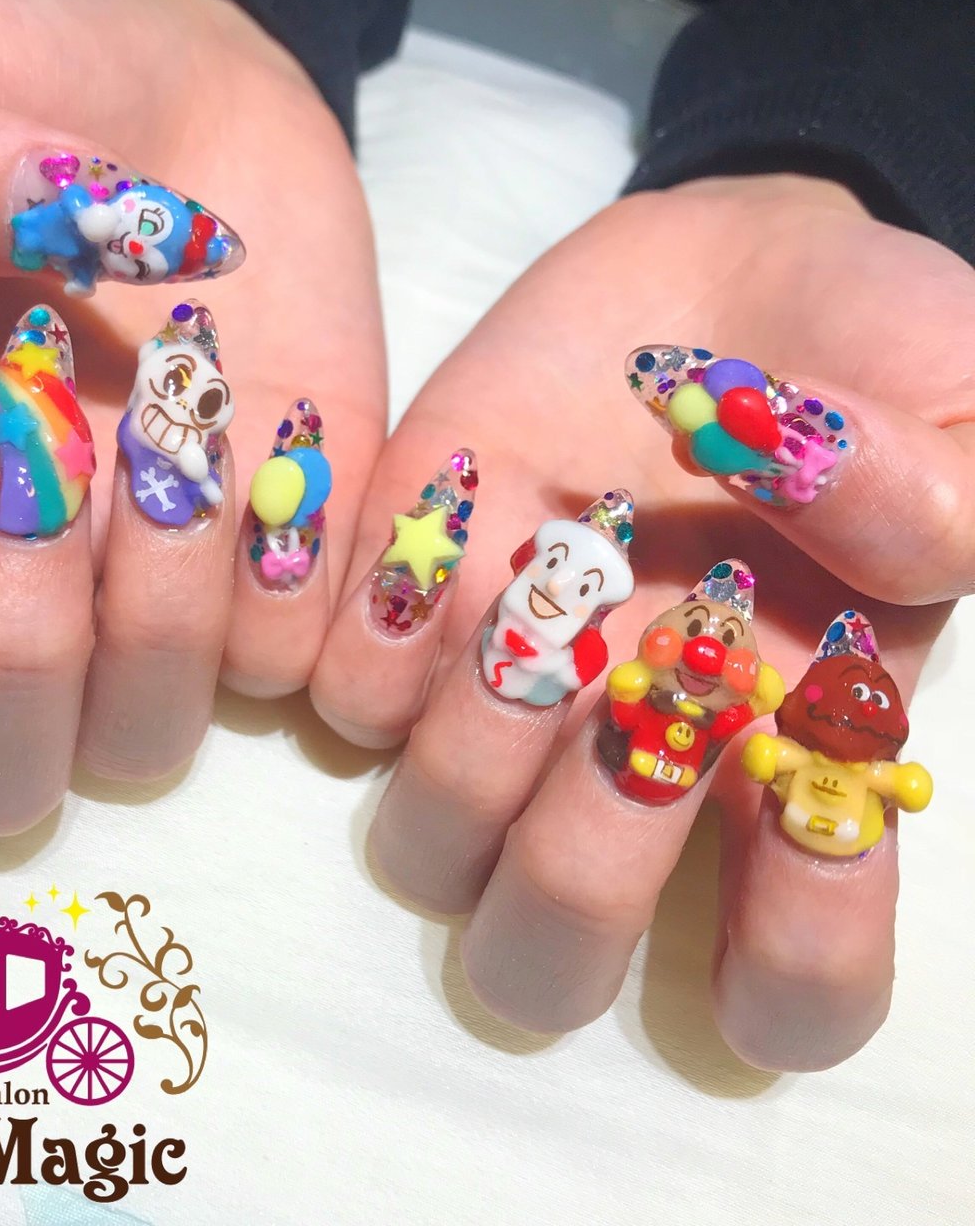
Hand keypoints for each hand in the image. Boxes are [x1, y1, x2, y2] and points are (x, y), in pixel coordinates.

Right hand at [0, 0, 385, 832]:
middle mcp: (24, 595)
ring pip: (146, 736)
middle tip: (51, 452)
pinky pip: (291, 660)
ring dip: (167, 592)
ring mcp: (163, 608)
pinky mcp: (289, 580)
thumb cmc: (36, 97)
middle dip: (20, 634)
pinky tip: (288, 421)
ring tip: (184, 413)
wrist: (210, 116)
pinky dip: (292, 556)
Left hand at [309, 173, 973, 1068]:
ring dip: (469, 751)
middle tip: (637, 711)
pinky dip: (373, 637)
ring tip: (534, 604)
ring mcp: (498, 696)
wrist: (717, 272)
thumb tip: (853, 526)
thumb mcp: (956, 399)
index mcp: (783, 756)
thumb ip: (944, 494)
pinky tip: (444, 529)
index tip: (797, 799)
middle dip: (578, 876)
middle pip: (549, 957)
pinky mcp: (400, 605)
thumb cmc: (864, 346)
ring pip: (426, 849)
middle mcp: (626, 760)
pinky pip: (341, 700)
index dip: (790, 956)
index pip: (790, 983)